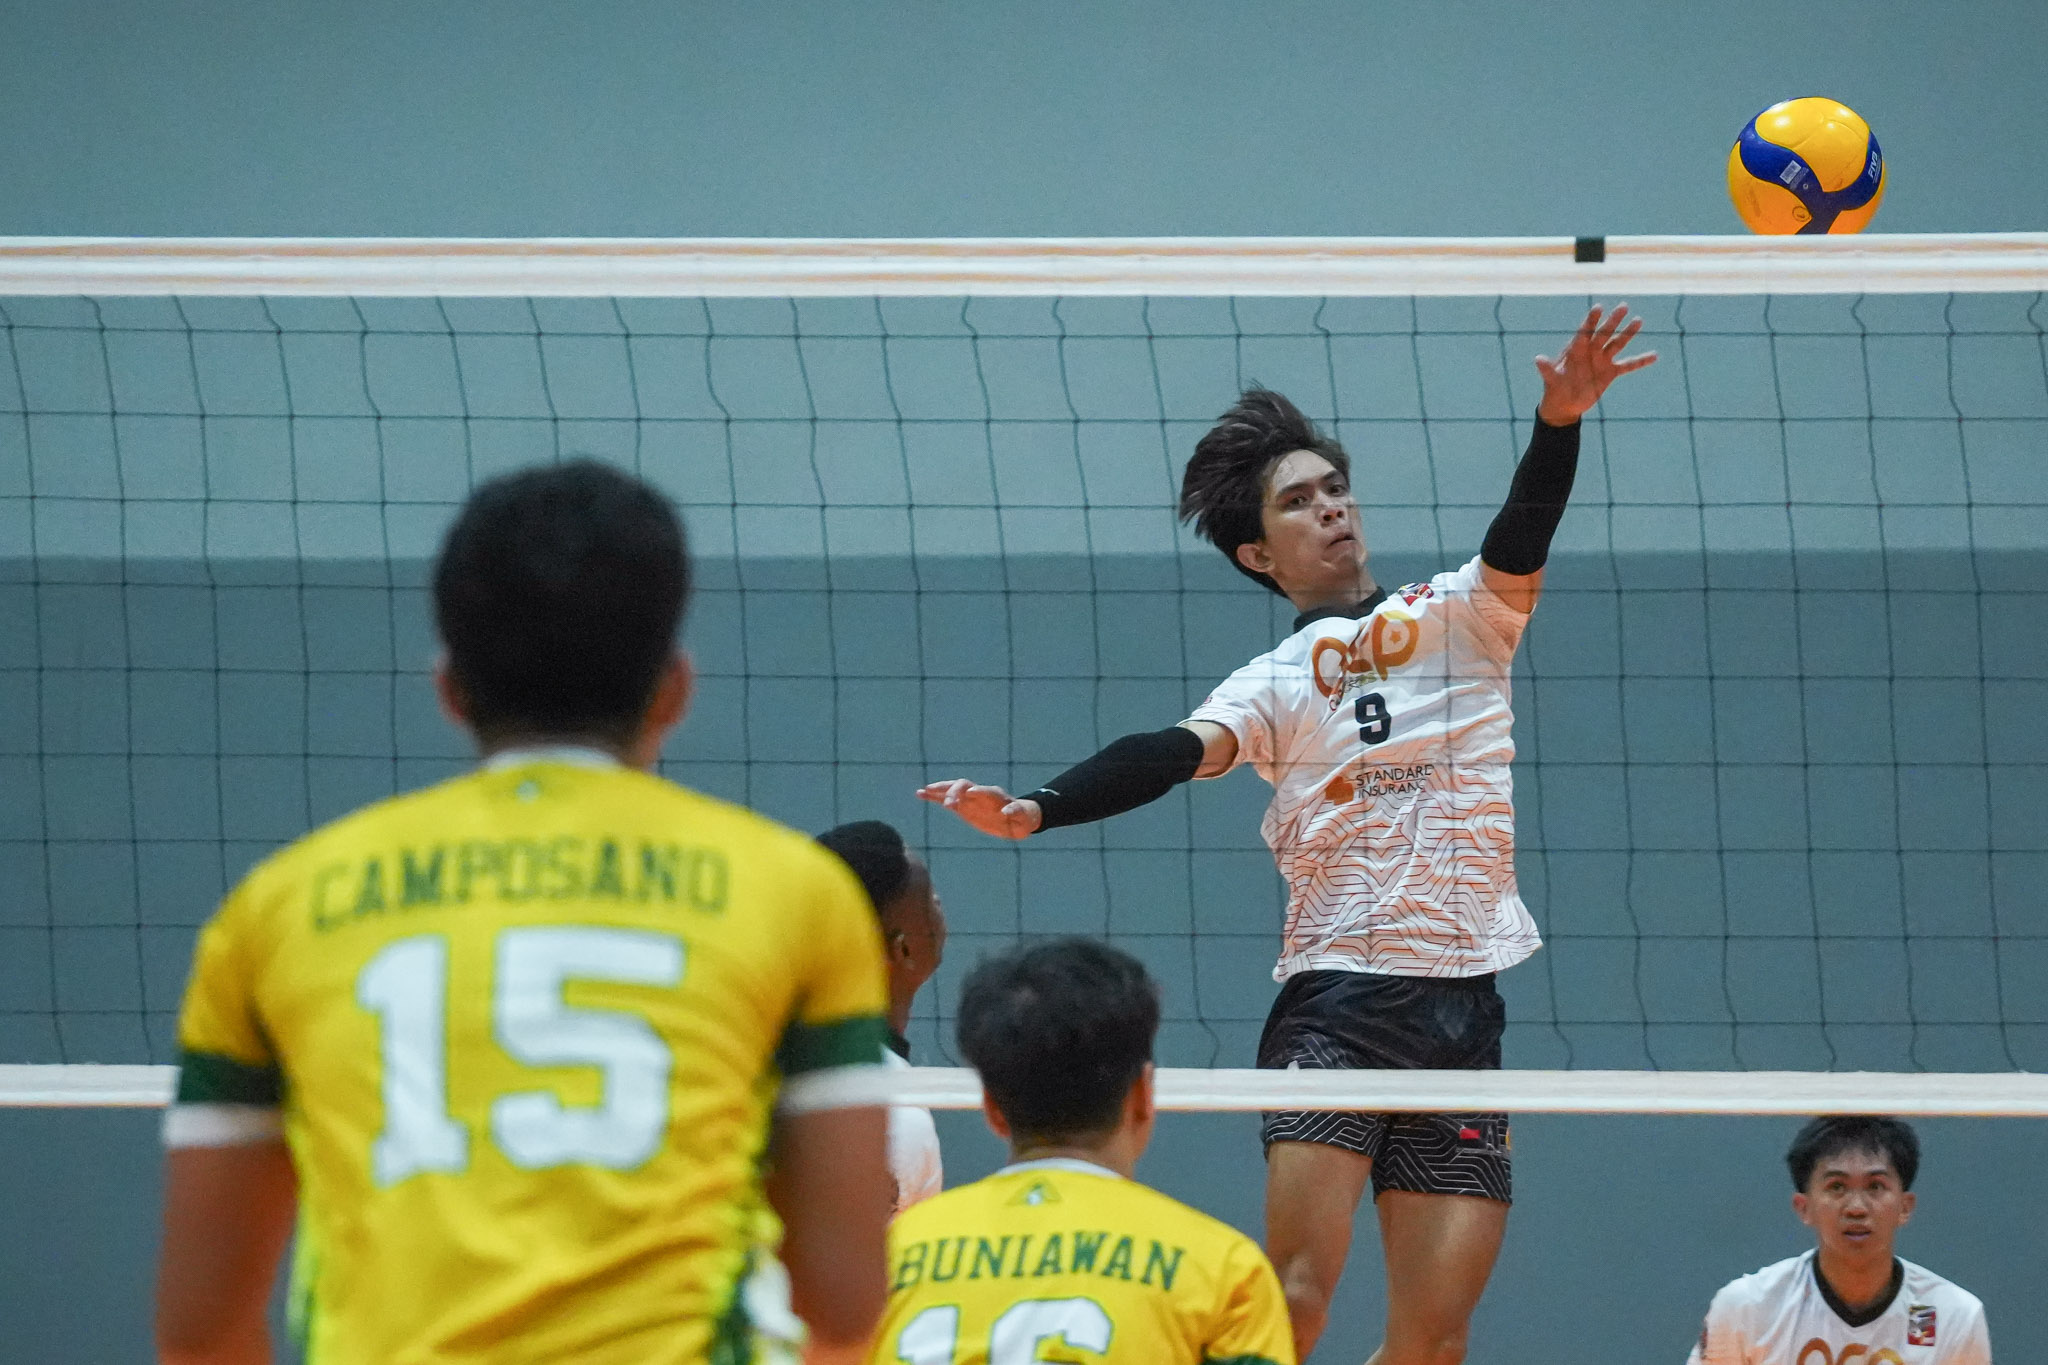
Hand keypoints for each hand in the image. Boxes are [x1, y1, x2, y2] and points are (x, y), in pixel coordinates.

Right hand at [915, 779, 1041, 838]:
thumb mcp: (1021, 818)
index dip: (978, 792)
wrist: (1016, 817)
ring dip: (940, 790)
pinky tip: (920, 794)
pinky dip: (933, 796)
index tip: (970, 794)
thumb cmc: (1020, 818)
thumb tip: (1008, 812)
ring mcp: (970, 798)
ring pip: (953, 789)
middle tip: (948, 803)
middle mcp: (980, 793)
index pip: (985, 791)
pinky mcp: (962, 806)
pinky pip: (946, 799)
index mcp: (996, 796)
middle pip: (965, 786)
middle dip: (955, 791)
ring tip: (924, 790)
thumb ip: (1015, 813)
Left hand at [1534, 303, 1656, 424]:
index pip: (1584, 332)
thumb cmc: (1554, 389)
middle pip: (1604, 333)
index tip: (1598, 307)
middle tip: (1623, 306)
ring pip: (1617, 344)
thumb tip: (1538, 359)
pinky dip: (1641, 361)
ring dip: (1628, 333)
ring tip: (1638, 320)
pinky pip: (1628, 365)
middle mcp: (1591, 352)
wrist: (1564, 405)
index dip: (1591, 320)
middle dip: (1613, 321)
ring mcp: (1602, 361)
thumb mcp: (1551, 380)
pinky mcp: (1610, 373)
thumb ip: (1547, 369)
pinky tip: (1655, 355)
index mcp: (1576, 350)